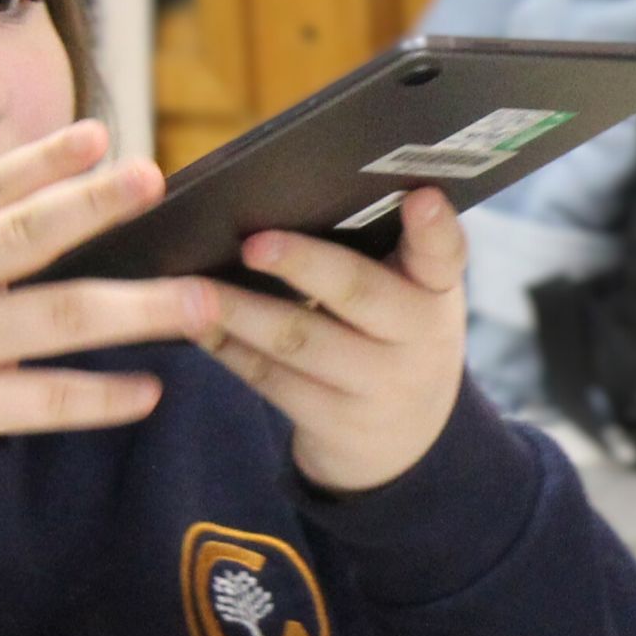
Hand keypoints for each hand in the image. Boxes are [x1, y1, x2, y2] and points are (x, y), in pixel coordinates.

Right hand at [0, 124, 212, 500]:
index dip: (41, 160)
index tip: (99, 134)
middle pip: (24, 236)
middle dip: (91, 205)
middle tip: (155, 178)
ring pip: (55, 318)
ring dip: (135, 309)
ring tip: (200, 301)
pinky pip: (44, 401)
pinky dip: (100, 398)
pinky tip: (150, 392)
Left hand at [198, 189, 470, 493]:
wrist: (405, 439)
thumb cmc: (391, 334)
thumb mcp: (408, 295)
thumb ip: (377, 251)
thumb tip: (284, 196)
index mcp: (436, 289)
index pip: (445, 251)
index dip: (434, 226)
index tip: (420, 197)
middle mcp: (419, 338)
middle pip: (358, 292)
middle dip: (303, 265)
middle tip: (254, 244)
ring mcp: (379, 386)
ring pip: (299, 341)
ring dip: (239, 312)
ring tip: (190, 290)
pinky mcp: (336, 422)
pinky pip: (271, 380)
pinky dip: (228, 348)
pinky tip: (195, 325)